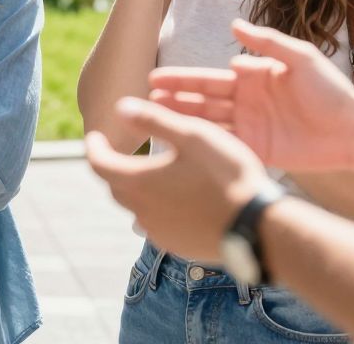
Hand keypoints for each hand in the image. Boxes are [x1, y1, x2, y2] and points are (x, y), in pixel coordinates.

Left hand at [86, 96, 269, 261]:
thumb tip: (120, 107)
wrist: (259, 229)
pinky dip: (156, 206)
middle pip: (115, 186)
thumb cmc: (227, 175)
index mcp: (138, 182)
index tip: (95, 135)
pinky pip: (156, 223)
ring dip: (136, 188)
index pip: (99, 164)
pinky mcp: (177, 246)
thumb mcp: (192, 136)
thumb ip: (153, 120)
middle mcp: (142, 211)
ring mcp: (159, 233)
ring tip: (149, 172)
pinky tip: (175, 197)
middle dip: (113, 167)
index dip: (94, 147)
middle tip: (119, 152)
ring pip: (136, 206)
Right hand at [147, 20, 353, 172]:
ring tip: (155, 120)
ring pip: (208, 124)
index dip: (182, 80)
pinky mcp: (259, 151)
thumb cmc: (331, 90)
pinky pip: (226, 147)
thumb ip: (267, 42)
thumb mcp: (300, 58)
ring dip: (183, 121)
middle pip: (202, 101)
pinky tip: (183, 145)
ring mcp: (250, 127)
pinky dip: (205, 146)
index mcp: (252, 78)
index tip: (156, 79)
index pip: (209, 78)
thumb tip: (233, 24)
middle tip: (145, 101)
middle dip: (174, 100)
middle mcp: (246, 102)